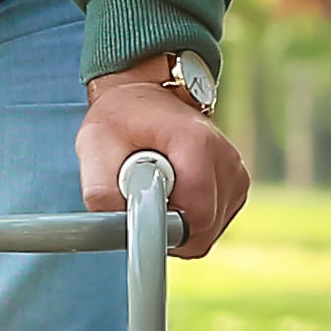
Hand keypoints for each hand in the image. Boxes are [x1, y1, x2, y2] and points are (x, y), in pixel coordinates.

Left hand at [78, 57, 252, 254]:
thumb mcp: (95, 148)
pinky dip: (188, 218)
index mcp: (197, 144)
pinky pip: (212, 225)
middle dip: (168, 227)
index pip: (197, 214)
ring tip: (157, 189)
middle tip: (143, 197)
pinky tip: (173, 192)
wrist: (143, 98)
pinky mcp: (235, 186)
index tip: (142, 219)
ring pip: (208, 231)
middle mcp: (225, 159)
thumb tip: (113, 229)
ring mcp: (235, 174)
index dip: (166, 229)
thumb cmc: (120, 120)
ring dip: (177, 223)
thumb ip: (102, 193)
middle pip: (204, 228)